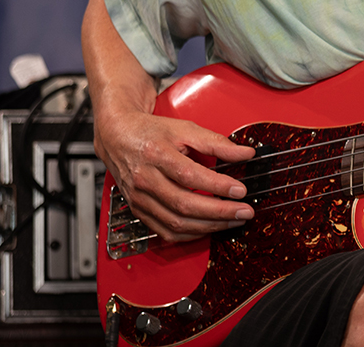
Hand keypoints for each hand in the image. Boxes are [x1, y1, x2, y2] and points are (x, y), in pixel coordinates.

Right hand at [94, 107, 255, 242]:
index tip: (241, 190)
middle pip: (184, 204)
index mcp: (156, 154)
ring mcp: (139, 199)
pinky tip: (208, 228)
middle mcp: (145, 179)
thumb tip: (245, 153)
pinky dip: (190, 234)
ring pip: (176, 222)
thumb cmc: (151, 132)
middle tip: (244, 211)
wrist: (117, 136)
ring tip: (233, 222)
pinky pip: (165, 232)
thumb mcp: (185, 128)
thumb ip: (216, 142)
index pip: (190, 176)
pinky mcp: (138, 211)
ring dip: (208, 226)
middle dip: (219, 212)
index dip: (218, 186)